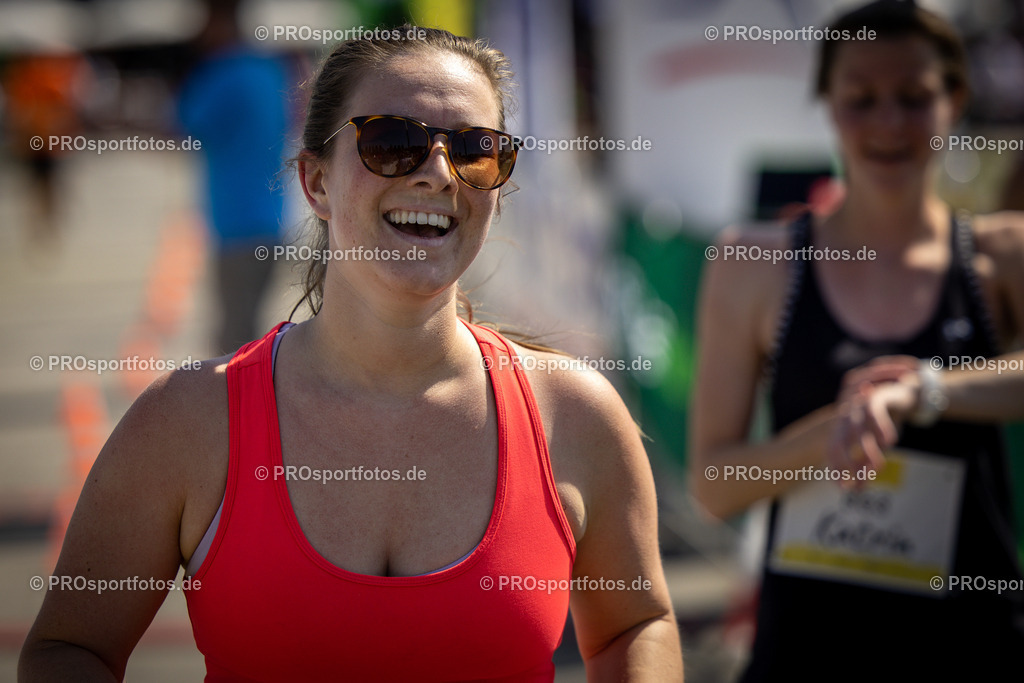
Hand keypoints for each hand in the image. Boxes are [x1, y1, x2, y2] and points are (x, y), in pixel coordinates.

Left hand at [830, 360, 921, 488]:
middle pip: (838, 442)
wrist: (902, 390)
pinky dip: (880, 427)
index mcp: (842, 428)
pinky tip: (889, 442)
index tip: (843, 489)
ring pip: (856, 429)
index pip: (831, 450)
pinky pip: (873, 411)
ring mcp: (858, 405)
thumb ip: (865, 462)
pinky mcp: (874, 395)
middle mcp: (845, 418)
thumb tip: (858, 489)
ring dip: (866, 451)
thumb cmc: (884, 419)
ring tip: (877, 468)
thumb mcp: (874, 443)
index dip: (834, 469)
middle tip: (857, 482)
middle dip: (845, 464)